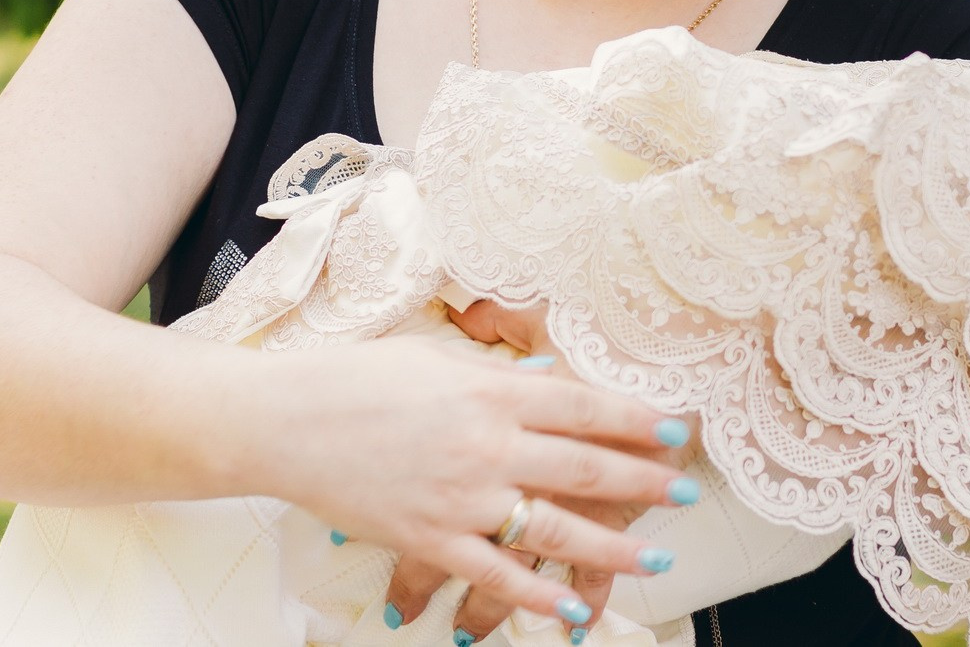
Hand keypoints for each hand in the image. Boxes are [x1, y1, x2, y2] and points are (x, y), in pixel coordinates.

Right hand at [382, 301, 689, 640]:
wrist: (284, 421)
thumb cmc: (354, 378)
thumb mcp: (432, 357)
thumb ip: (493, 371)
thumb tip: (545, 378)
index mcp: (487, 389)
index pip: (581, 404)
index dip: (633, 418)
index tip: (672, 429)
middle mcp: (486, 443)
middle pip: (584, 465)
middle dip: (643, 480)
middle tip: (685, 491)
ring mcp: (460, 497)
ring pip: (555, 528)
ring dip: (612, 546)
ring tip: (654, 557)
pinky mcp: (430, 539)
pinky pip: (497, 576)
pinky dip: (538, 597)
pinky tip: (572, 611)